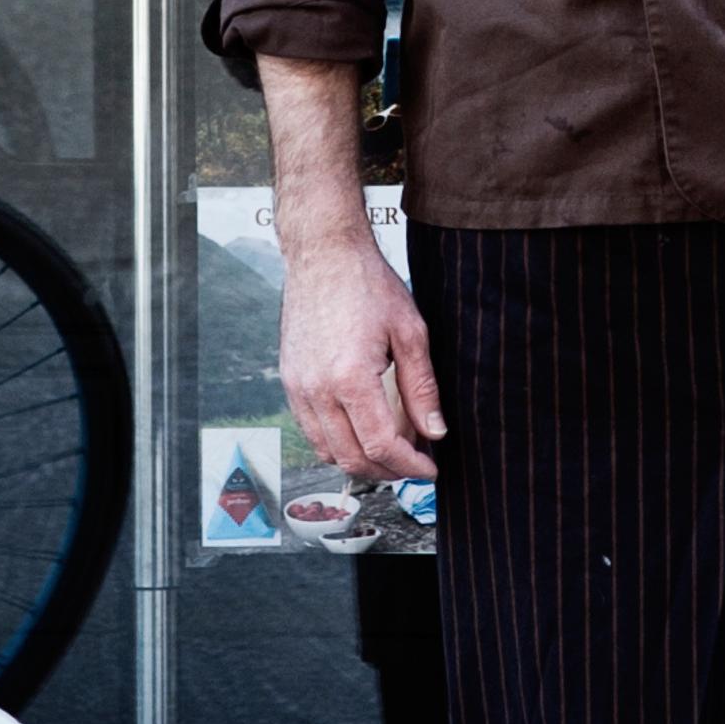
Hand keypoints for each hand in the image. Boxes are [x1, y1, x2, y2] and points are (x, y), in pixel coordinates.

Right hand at [279, 233, 444, 482]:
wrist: (324, 252)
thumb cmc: (366, 283)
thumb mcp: (410, 332)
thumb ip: (422, 388)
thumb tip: (434, 432)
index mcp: (350, 377)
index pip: (381, 445)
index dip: (409, 466)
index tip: (429, 468)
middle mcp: (317, 388)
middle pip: (352, 457)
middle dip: (388, 471)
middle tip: (414, 463)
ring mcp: (298, 386)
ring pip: (327, 450)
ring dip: (361, 462)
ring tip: (390, 451)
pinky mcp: (290, 379)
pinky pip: (311, 430)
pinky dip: (337, 442)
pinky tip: (360, 431)